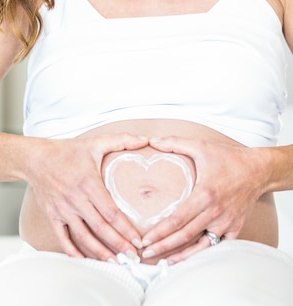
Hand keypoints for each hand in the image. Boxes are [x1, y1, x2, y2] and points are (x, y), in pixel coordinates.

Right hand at [26, 133, 148, 260]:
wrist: (36, 158)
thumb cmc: (67, 151)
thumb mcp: (95, 142)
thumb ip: (122, 140)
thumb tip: (146, 139)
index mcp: (89, 183)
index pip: (111, 212)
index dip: (125, 229)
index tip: (138, 240)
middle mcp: (76, 199)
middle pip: (100, 228)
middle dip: (118, 245)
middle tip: (133, 257)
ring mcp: (63, 210)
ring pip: (83, 237)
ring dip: (100, 253)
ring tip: (115, 263)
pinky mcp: (53, 216)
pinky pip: (63, 238)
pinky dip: (74, 251)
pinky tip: (85, 259)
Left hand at [140, 136, 268, 262]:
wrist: (257, 170)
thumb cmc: (228, 158)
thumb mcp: (201, 146)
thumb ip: (175, 143)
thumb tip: (153, 140)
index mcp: (204, 194)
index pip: (177, 220)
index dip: (160, 232)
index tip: (145, 239)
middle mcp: (215, 212)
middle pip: (185, 236)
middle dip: (163, 247)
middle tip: (146, 253)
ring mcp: (226, 223)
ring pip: (201, 246)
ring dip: (182, 256)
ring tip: (164, 262)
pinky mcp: (235, 228)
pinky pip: (217, 246)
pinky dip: (203, 254)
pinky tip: (189, 258)